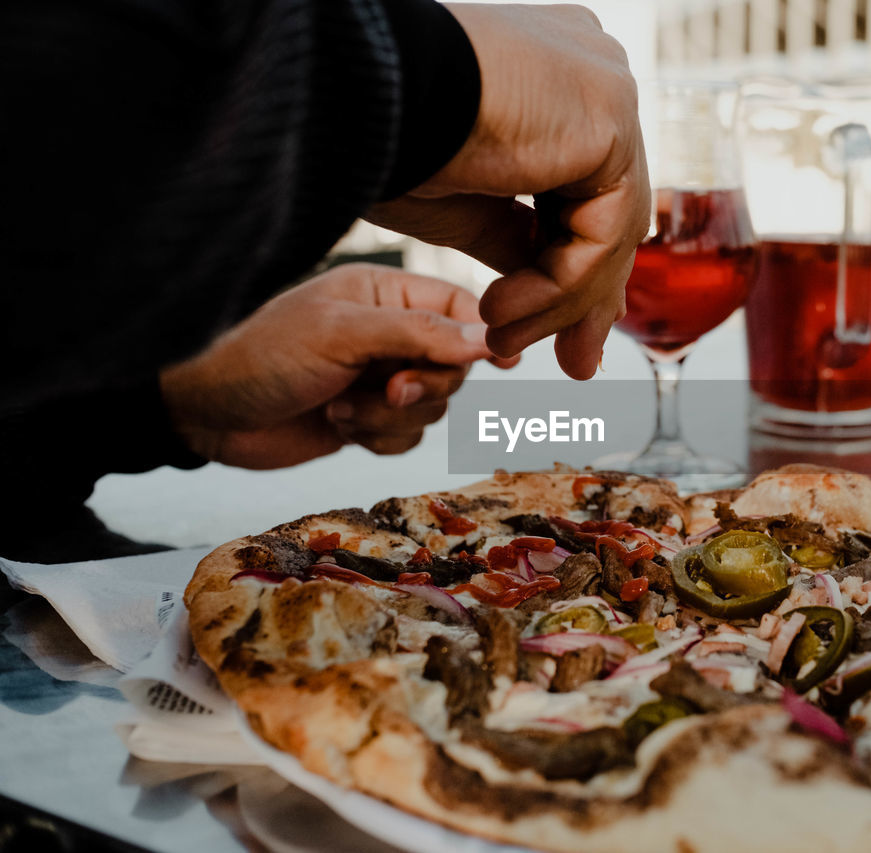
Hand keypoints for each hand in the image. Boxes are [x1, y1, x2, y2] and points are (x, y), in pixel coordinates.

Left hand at [159, 264, 514, 468]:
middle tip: (384, 389)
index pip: (460, 308)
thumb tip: (489, 339)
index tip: (503, 362)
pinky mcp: (365, 420)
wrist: (202, 413)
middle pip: (454, 366)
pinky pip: (407, 437)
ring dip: (389, 418)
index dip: (483, 336)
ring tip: (339, 408)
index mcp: (386, 295)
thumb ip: (419, 333)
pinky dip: (378, 440)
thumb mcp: (343, 335)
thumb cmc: (263, 355)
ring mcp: (377, 378)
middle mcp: (389, 334)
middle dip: (422, 387)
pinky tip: (336, 426)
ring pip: (433, 407)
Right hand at [365, 3, 648, 380]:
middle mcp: (593, 73)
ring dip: (558, 304)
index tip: (557, 333)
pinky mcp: (608, 114)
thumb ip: (520, 241)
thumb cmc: (378, 136)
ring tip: (499, 340)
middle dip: (585, 300)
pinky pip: (605, 230)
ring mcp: (606, 86)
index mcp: (560, 80)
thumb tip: (557, 295)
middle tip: (574, 363)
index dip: (575, 270)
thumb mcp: (464, 206)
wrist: (352, 95)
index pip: (591, 194)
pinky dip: (560, 286)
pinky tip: (499, 310)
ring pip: (610, 230)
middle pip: (610, 212)